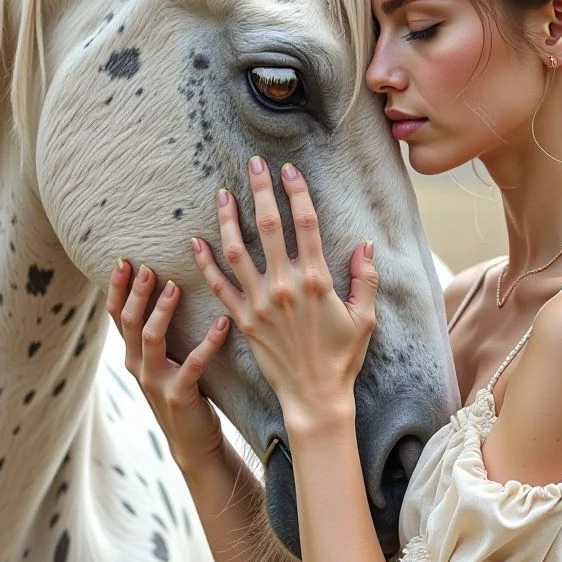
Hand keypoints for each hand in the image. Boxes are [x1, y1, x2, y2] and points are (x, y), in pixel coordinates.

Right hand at [106, 260, 231, 474]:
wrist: (193, 442)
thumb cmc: (184, 391)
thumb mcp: (164, 362)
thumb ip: (160, 332)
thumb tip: (169, 285)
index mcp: (133, 355)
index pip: (116, 315)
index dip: (116, 288)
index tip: (123, 259)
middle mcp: (138, 366)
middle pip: (129, 322)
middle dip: (137, 292)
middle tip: (147, 266)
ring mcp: (155, 382)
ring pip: (151, 339)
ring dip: (162, 310)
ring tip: (176, 285)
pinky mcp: (178, 396)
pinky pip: (192, 364)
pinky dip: (208, 342)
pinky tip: (222, 323)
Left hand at [191, 158, 376, 432]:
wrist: (314, 397)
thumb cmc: (343, 358)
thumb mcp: (365, 318)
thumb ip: (365, 279)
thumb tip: (365, 244)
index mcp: (317, 281)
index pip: (306, 224)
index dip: (297, 193)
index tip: (288, 170)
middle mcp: (285, 286)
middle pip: (269, 227)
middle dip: (261, 192)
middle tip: (252, 164)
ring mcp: (260, 302)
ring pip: (237, 250)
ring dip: (228, 219)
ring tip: (222, 193)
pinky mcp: (242, 319)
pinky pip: (219, 285)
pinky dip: (206, 262)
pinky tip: (196, 240)